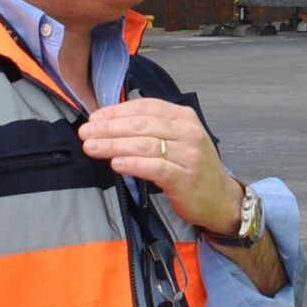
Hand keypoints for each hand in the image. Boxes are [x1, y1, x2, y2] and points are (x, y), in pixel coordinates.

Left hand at [78, 100, 241, 235]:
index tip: (94, 118)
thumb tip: (111, 124)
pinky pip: (155, 168)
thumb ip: (153, 129)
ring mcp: (188, 155)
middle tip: (85, 133)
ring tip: (92, 147)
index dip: (117, 111)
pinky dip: (133, 164)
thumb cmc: (193, 168)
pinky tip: (116, 163)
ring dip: (114, 145)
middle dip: (109, 128)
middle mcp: (188, 132)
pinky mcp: (185, 178)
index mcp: (184, 117)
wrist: (221, 199)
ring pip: (145, 145)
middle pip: (142, 125)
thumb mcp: (179, 140)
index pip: (146, 107)